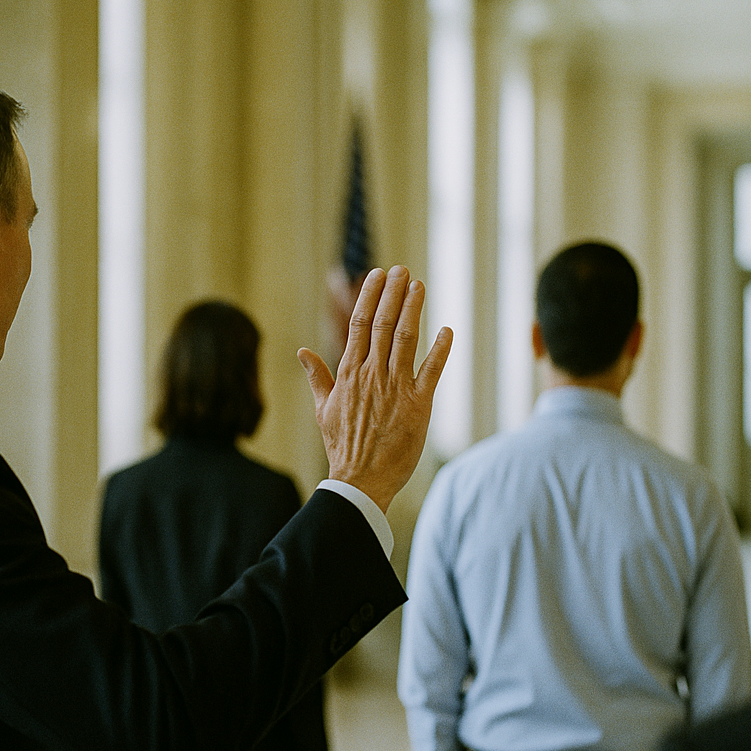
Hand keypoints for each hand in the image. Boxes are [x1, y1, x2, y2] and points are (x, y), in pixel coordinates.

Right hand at [299, 266, 452, 513]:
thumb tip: (302, 351)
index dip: (370, 297)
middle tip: (403, 270)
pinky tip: (448, 330)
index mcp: (349, 373)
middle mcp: (372, 375)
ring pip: (406, 339)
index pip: (359, 324)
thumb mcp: (323, 409)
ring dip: (414, 310)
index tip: (378, 276)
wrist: (361, 480)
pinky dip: (441, 349)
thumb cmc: (343, 446)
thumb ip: (317, 376)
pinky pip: (432, 371)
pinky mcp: (418, 405)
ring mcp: (396, 388)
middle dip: (394, 293)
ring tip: (420, 286)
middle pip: (384, 324)